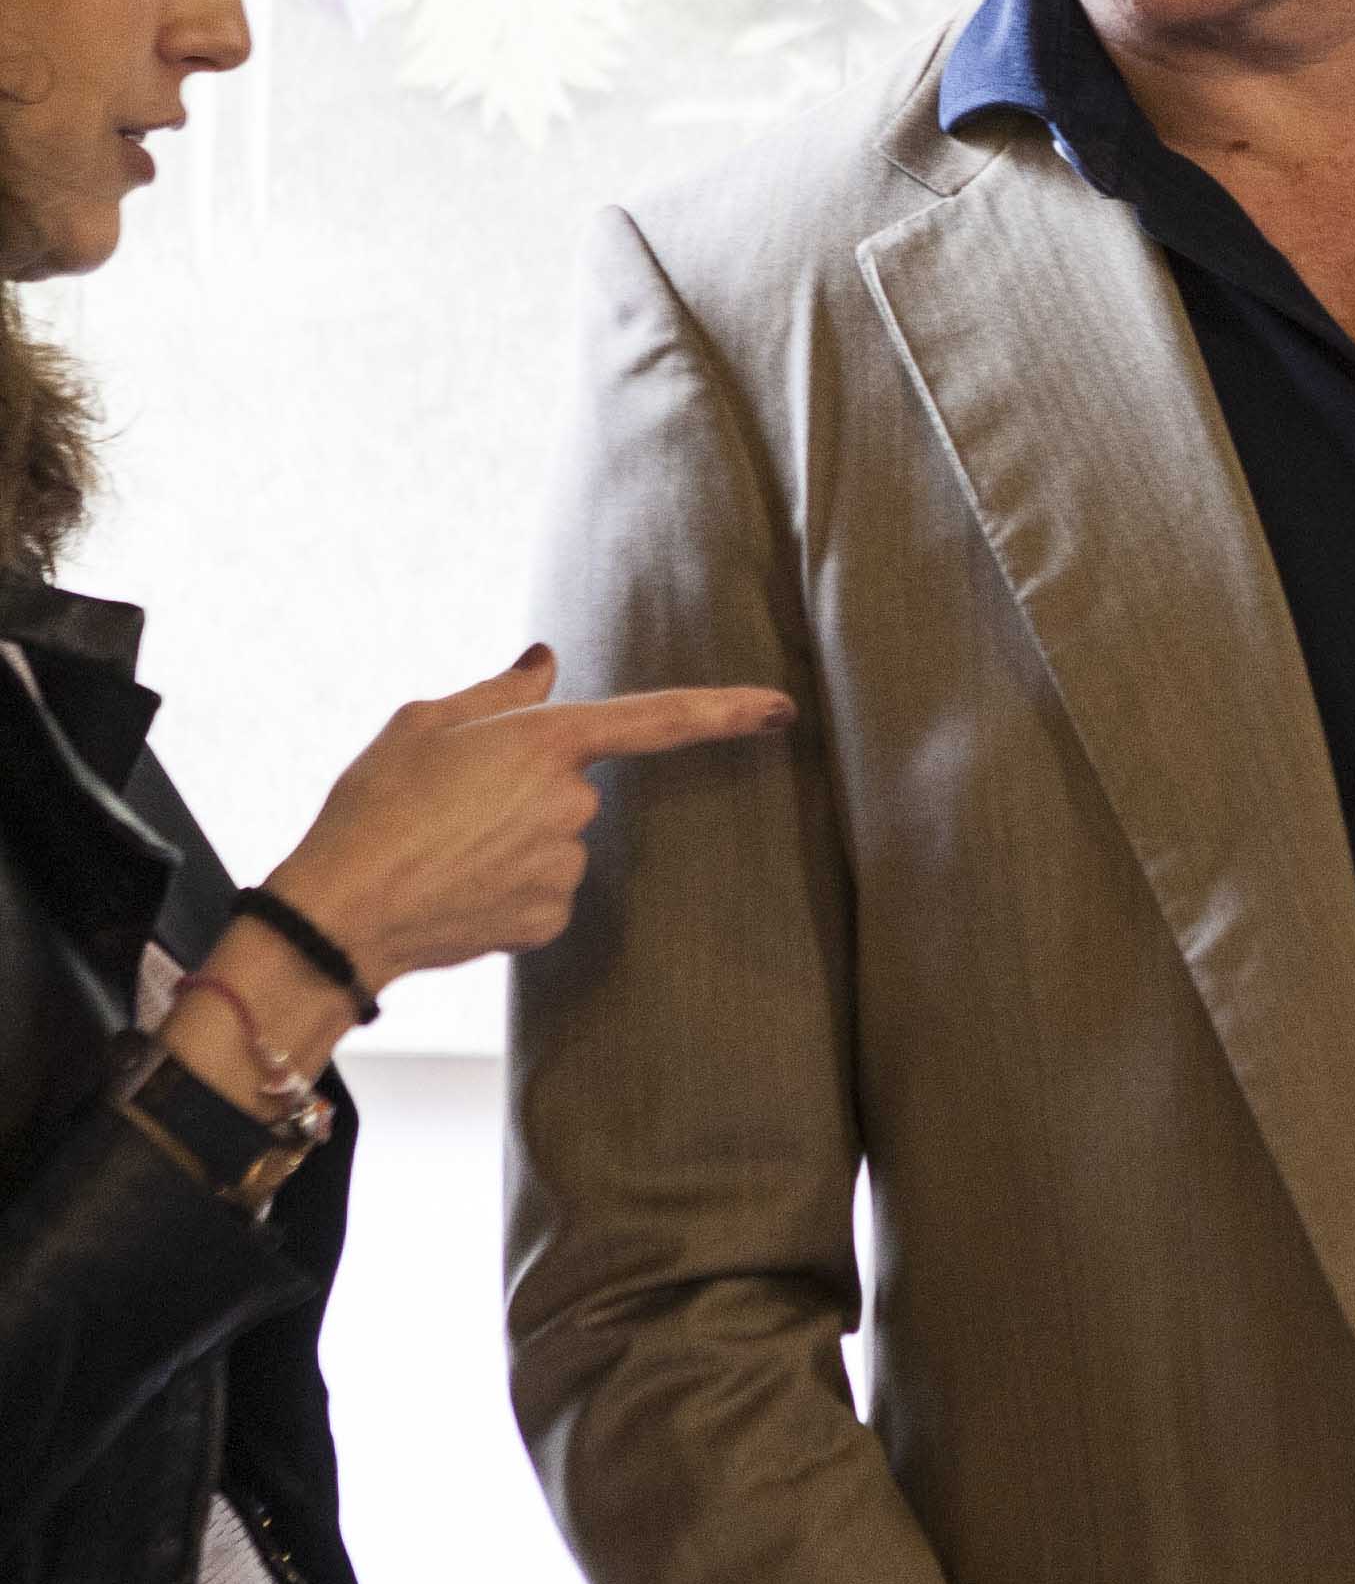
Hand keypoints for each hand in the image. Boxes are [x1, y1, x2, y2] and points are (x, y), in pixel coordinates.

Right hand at [266, 641, 794, 993]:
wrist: (341, 911)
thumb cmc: (374, 804)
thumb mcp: (424, 724)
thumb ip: (499, 695)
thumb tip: (545, 664)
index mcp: (546, 741)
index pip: (660, 719)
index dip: (727, 711)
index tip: (783, 708)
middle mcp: (571, 804)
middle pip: (571, 786)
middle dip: (525, 789)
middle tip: (448, 804)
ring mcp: (566, 868)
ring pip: (555, 840)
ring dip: (512, 839)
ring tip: (440, 848)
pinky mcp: (550, 919)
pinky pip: (542, 890)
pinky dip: (506, 886)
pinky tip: (456, 888)